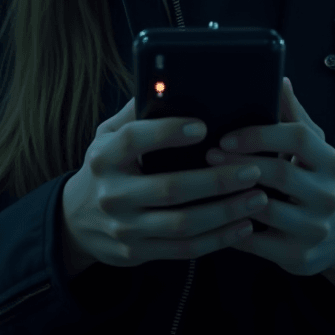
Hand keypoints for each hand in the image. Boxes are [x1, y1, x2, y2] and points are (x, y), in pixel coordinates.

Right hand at [60, 97, 271, 270]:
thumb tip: (166, 82)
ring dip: (225, 212)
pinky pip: (184, 249)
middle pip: (170, 188)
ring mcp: (124, 228)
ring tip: (258, 197)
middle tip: (254, 170)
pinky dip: (218, 239)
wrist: (75, 220)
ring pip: (183, 224)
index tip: (203, 126)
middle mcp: (112, 194)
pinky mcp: (136, 253)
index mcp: (105, 156)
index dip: (167, 132)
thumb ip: (134, 112)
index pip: (134, 139)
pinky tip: (243, 226)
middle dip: (217, 180)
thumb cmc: (106, 167)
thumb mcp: (106, 135)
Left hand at [206, 77, 334, 281]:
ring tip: (206, 182)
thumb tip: (281, 79)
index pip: (298, 137)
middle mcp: (328, 195)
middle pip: (280, 172)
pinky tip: (214, 214)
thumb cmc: (312, 178)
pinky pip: (256, 242)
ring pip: (265, 209)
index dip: (260, 134)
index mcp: (331, 161)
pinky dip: (232, 227)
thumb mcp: (311, 146)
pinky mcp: (299, 256)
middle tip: (209, 155)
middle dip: (239, 162)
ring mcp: (316, 228)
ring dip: (231, 194)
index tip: (227, 136)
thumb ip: (292, 114)